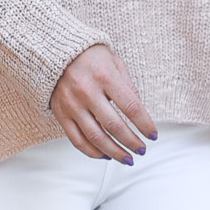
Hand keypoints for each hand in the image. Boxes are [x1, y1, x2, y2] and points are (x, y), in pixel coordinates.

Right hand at [50, 45, 157, 163]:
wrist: (56, 51)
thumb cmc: (90, 56)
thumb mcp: (115, 63)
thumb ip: (128, 87)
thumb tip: (140, 114)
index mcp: (105, 77)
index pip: (131, 107)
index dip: (145, 124)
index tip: (153, 135)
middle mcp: (87, 92)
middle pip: (114, 126)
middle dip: (132, 142)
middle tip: (142, 150)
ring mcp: (72, 105)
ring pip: (96, 138)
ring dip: (115, 152)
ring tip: (127, 158)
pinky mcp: (61, 114)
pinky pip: (77, 140)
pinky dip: (93, 152)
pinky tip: (105, 156)